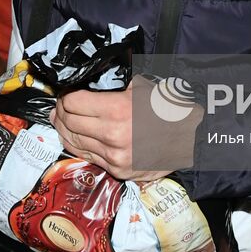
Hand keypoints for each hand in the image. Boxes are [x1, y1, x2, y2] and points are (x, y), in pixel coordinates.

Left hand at [52, 78, 200, 181]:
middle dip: (61, 112)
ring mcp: (114, 156)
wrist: (190, 138)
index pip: (72, 103)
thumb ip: (114, 85)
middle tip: (60, 106)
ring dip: (64, 129)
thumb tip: (89, 81)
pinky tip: (75, 136)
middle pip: (69, 122)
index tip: (65, 93)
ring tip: (61, 120)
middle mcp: (112, 135)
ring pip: (74, 142)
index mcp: (117, 110)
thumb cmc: (166, 108)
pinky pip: (87, 156)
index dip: (65, 97)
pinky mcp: (117, 170)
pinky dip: (77, 145)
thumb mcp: (141, 86)